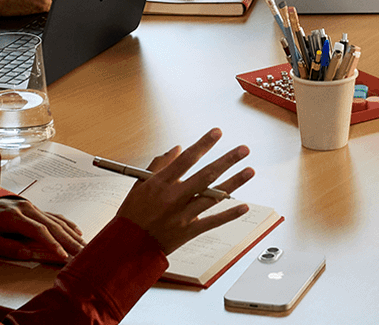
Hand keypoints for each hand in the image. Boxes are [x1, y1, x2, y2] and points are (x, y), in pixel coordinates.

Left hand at [0, 197, 84, 262]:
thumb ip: (8, 246)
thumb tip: (28, 254)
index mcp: (14, 216)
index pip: (39, 230)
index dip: (52, 243)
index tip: (63, 256)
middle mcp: (26, 209)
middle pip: (52, 225)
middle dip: (69, 241)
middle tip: (83, 253)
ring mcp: (32, 207)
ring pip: (56, 221)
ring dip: (72, 234)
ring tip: (84, 246)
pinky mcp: (34, 208)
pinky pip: (54, 216)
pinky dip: (67, 224)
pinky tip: (77, 232)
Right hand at [113, 128, 254, 253]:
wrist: (128, 246)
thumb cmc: (133, 214)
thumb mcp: (140, 184)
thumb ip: (159, 165)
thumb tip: (177, 148)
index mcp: (160, 184)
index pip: (186, 160)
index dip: (203, 144)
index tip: (217, 132)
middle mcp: (174, 198)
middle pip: (205, 176)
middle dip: (227, 161)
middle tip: (244, 150)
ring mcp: (183, 216)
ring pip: (213, 197)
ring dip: (234, 183)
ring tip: (250, 171)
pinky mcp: (189, 231)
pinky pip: (212, 222)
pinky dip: (229, 215)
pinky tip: (244, 206)